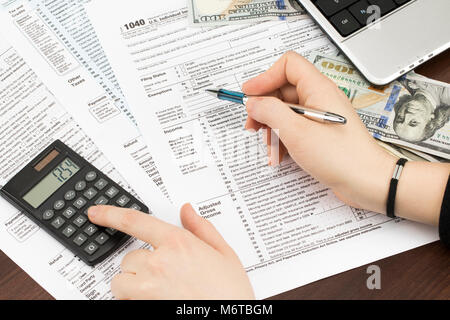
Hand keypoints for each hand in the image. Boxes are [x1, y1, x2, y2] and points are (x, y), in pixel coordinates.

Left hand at [88, 204, 254, 299]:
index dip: (110, 214)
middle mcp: (158, 263)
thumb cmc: (229, 293)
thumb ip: (201, 228)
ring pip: (121, 281)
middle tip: (163, 276)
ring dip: (132, 285)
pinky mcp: (143, 307)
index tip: (96, 213)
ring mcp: (147, 288)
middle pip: (128, 258)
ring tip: (157, 291)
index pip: (135, 221)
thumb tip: (187, 211)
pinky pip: (124, 301)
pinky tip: (156, 300)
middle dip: (140, 266)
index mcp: (178, 243)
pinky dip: (134, 301)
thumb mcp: (224, 254)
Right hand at [242, 51, 396, 213]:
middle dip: (264, 108)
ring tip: (269, 146)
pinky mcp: (320, 133)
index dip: (265, 77)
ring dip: (272, 128)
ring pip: (286, 112)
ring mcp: (320, 116)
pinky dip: (283, 140)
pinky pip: (295, 128)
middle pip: (283, 91)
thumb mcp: (296, 132)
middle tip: (253, 125)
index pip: (288, 66)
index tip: (250, 94)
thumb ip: (270, 112)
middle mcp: (320, 98)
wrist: (367, 181)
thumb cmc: (342, 157)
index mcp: (318, 89)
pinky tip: (279, 156)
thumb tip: (254, 102)